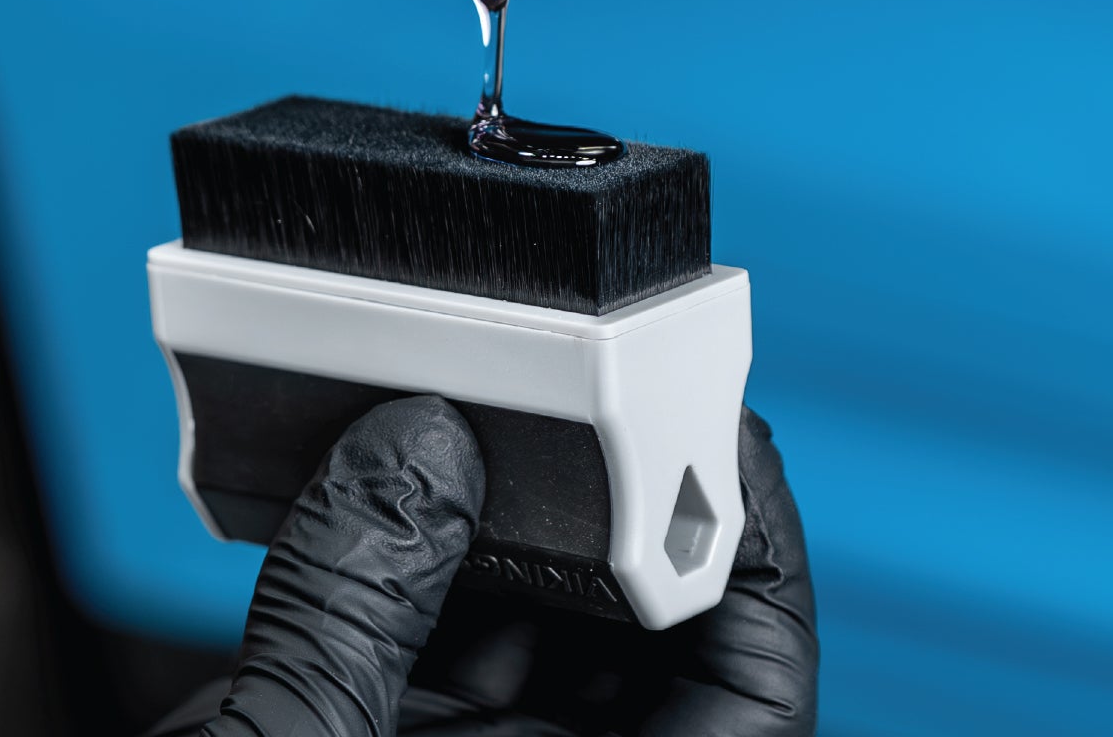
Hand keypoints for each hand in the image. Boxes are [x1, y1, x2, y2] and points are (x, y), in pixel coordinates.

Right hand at [171, 398, 817, 735]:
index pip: (755, 703)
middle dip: (618, 529)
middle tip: (575, 408)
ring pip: (541, 650)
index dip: (760, 563)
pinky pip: (436, 662)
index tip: (718, 441)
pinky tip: (380, 492)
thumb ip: (352, 601)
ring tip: (469, 434)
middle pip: (652, 659)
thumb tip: (417, 452)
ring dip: (507, 540)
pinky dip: (415, 576)